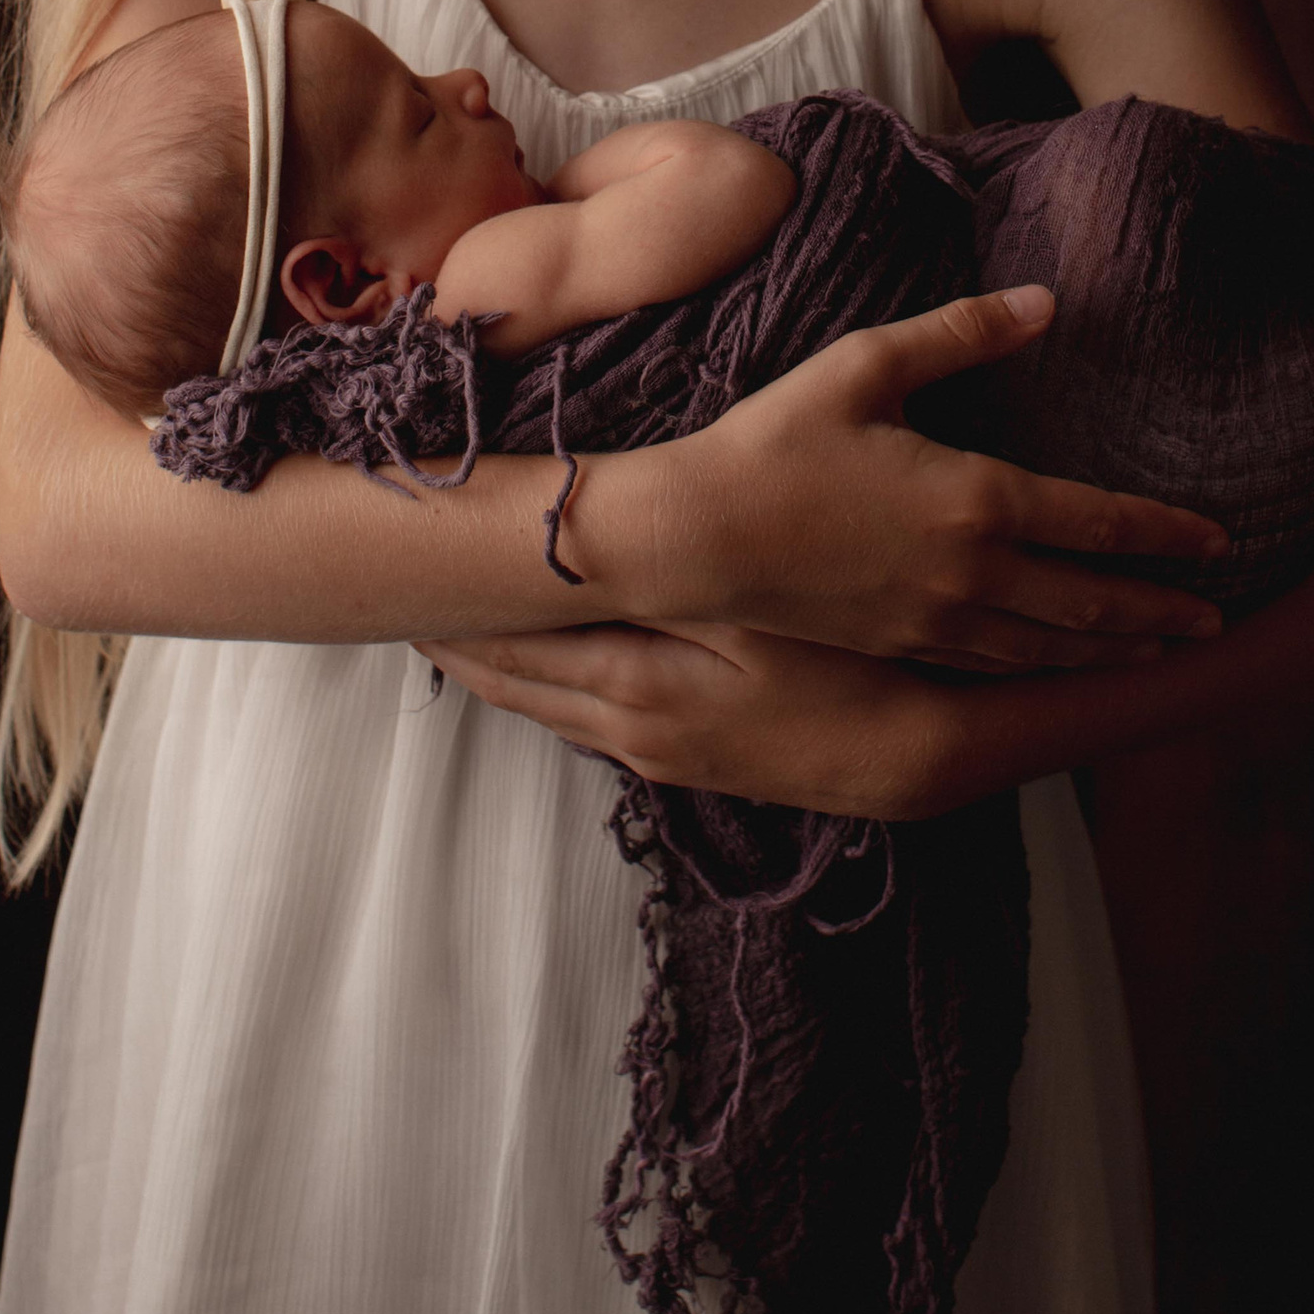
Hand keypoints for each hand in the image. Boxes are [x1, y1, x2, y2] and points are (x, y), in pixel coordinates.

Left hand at [414, 619, 985, 821]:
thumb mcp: (755, 615)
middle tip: (391, 593)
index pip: (518, 641)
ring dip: (496, 667)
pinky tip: (542, 672)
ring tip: (445, 628)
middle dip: (456, 638)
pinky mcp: (693, 762)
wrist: (922, 760)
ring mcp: (661, 752)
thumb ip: (661, 585)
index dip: (459, 604)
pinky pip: (588, 722)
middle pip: (516, 680)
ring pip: (549, 707)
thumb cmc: (847, 672)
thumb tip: (566, 552)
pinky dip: (546, 692)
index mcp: (635, 686)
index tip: (400, 565)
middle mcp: (631, 728)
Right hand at [627, 283, 1228, 671]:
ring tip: (1163, 652)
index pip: (1097, 521)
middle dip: (1159, 608)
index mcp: (974, 497)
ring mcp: (935, 620)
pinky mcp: (900, 647)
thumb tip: (1045, 301)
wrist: (697, 537)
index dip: (1163, 533)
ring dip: (1114, 648)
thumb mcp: (869, 364)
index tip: (1217, 541)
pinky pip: (995, 667)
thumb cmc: (776, 440)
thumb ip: (964, 332)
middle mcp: (970, 572)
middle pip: (1090, 600)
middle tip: (1216, 618)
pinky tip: (1061, 668)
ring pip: (1049, 646)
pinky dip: (1047, 670)